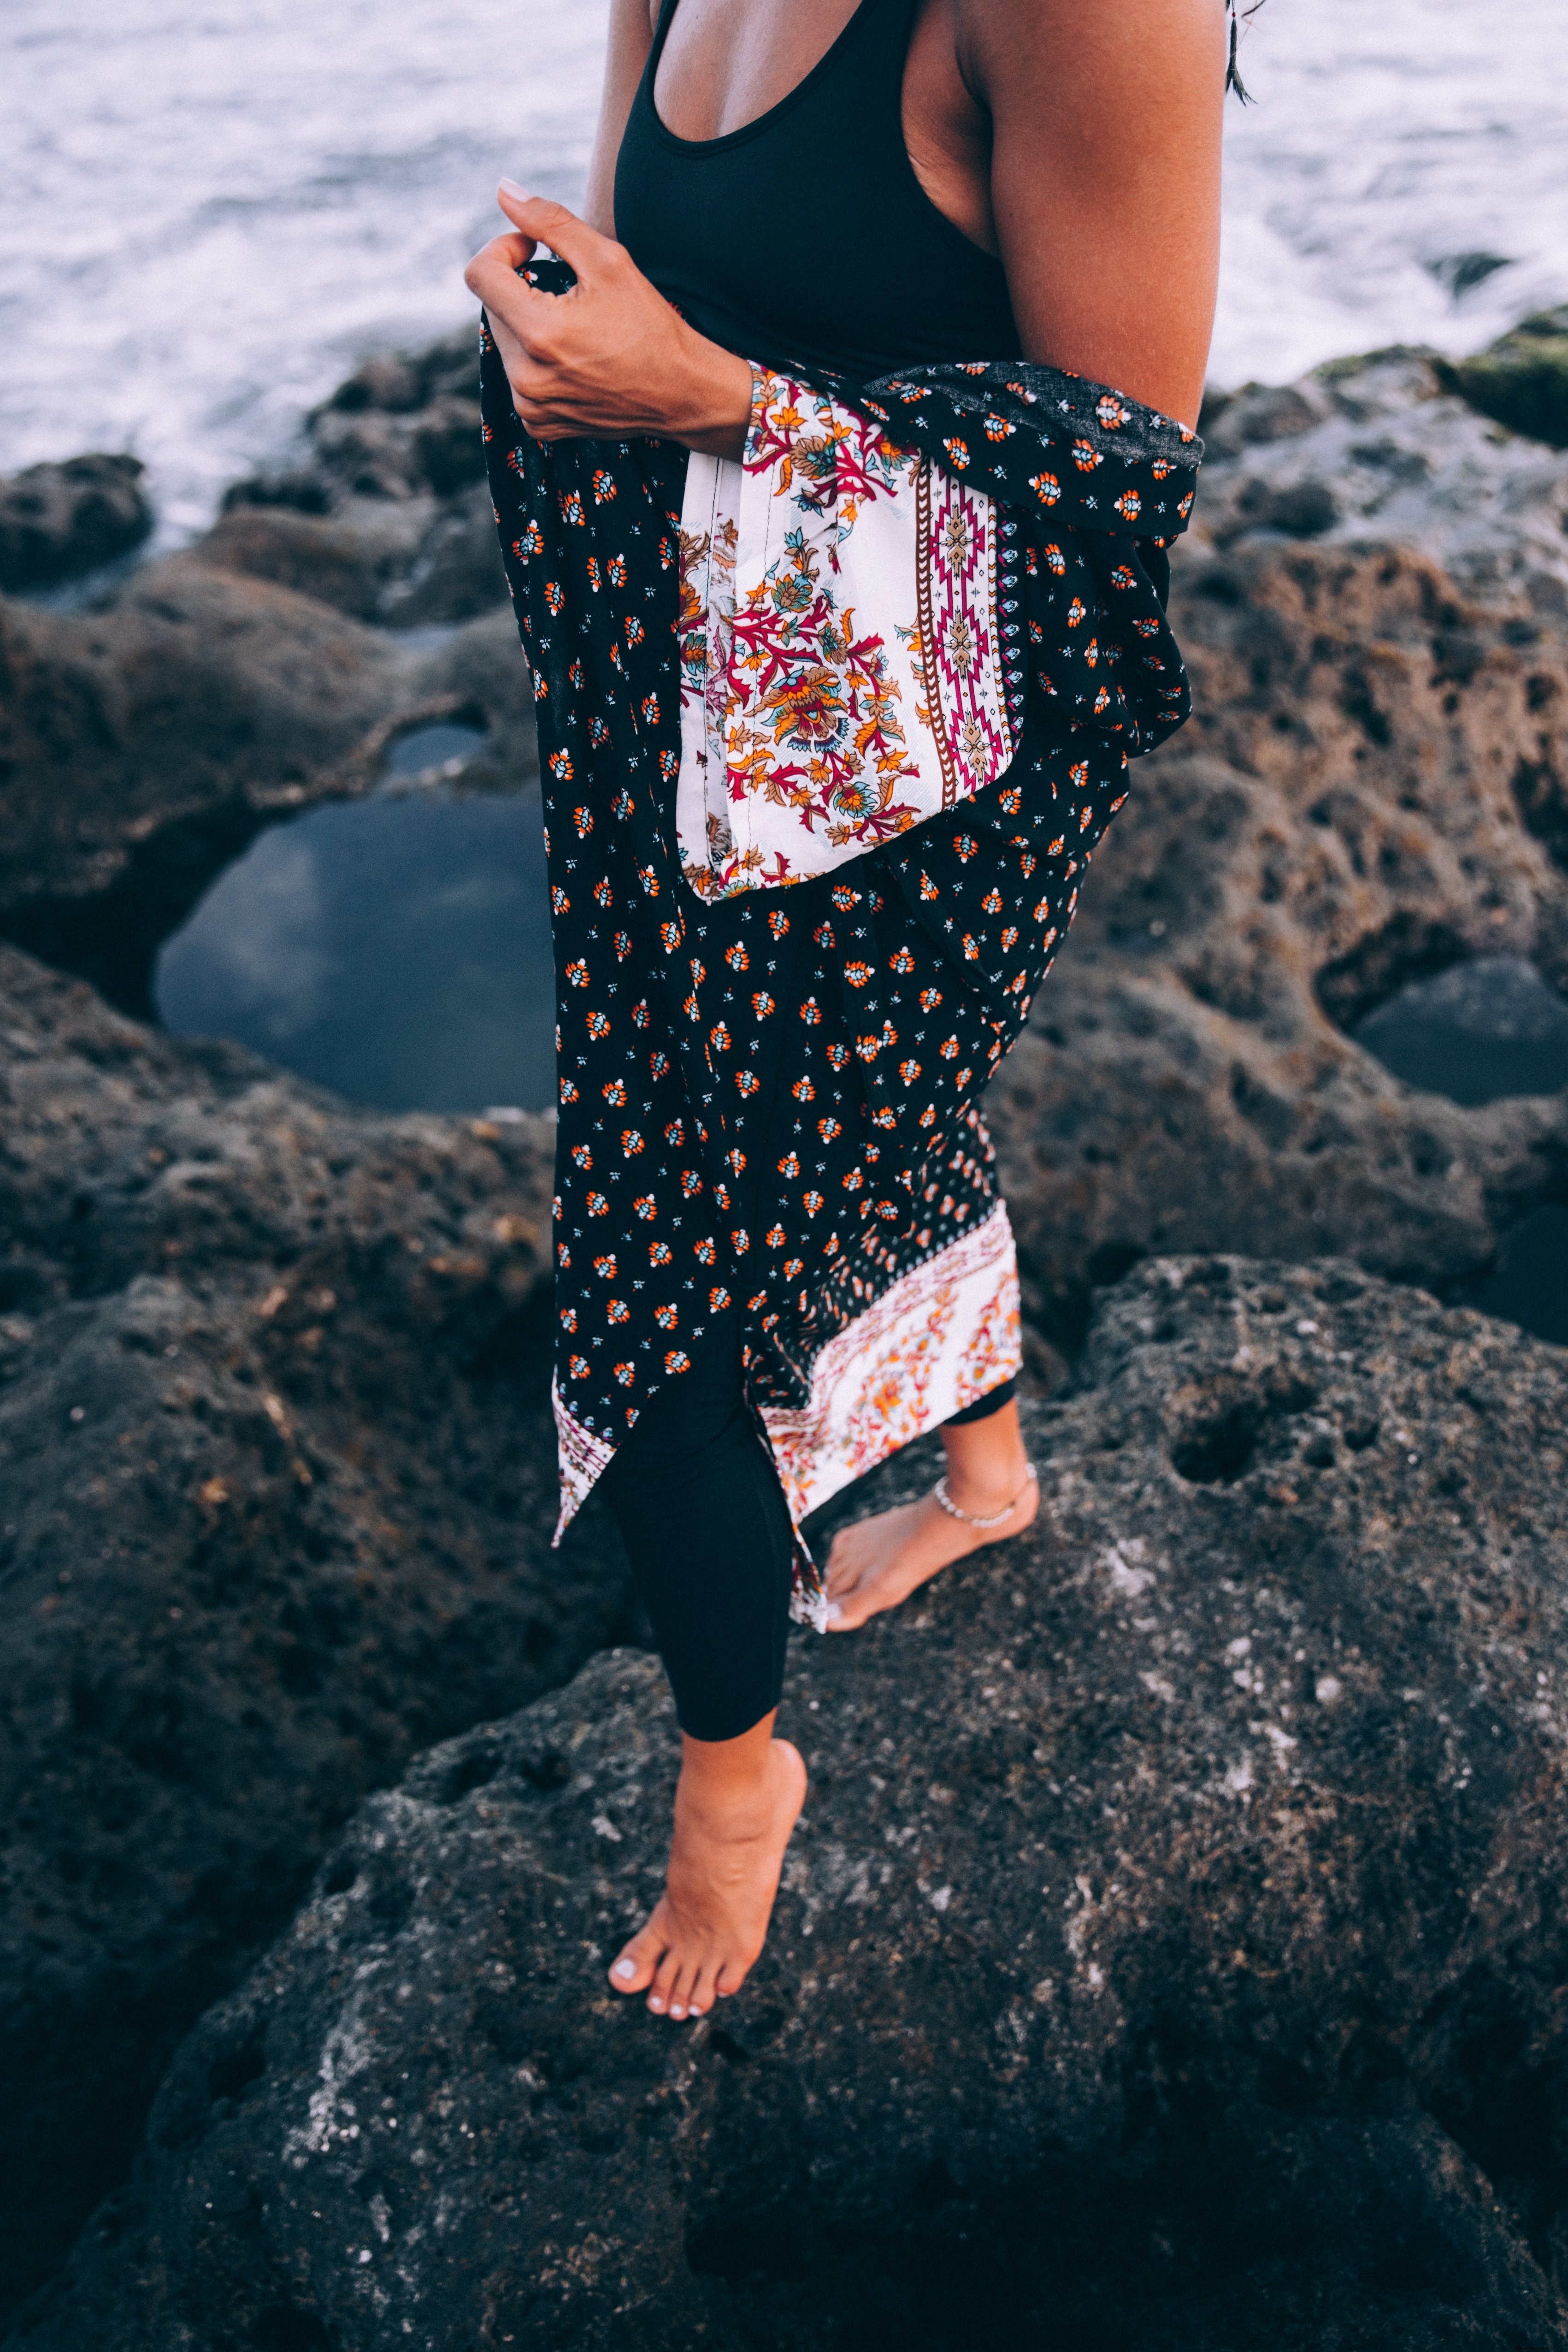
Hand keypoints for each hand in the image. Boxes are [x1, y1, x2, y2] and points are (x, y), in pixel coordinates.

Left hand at [463, 184, 752, 457]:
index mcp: (540, 332)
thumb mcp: (608, 261)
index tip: (532, 249)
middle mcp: (527, 377)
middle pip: (492, 308)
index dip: (502, 249)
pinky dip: (537, 360)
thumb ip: (551, 221)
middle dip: (518, 288)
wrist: (682, 393)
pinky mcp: (539, 423)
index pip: (480, 274)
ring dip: (527, 323)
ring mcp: (531, 405)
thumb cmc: (650, 326)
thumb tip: (503, 189)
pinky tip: (574, 359)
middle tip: (565, 290)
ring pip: (504, 342)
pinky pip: (518, 377)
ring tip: (574, 328)